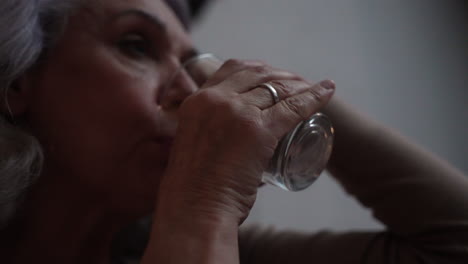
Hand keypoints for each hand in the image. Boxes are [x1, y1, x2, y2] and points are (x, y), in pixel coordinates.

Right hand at [158, 59, 334, 223]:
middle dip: (280, 74)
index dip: (258, 69)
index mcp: (197, 100)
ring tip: (311, 88)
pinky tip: (326, 91)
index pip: (232, 68)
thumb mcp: (193, 143)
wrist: (194, 207)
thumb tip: (227, 137)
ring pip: (277, 87)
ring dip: (298, 84)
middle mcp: (215, 99)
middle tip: (295, 83)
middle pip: (257, 73)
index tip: (271, 76)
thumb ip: (207, 132)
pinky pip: (293, 107)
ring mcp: (237, 112)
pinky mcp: (259, 130)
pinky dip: (314, 97)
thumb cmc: (194, 186)